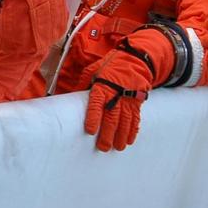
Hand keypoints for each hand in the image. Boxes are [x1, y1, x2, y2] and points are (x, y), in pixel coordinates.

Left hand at [83, 31, 167, 151]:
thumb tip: (69, 95)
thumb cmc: (110, 65)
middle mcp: (116, 94)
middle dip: (107, 134)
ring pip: (125, 121)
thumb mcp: (93, 69)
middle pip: (111, 117)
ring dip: (121, 136)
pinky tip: (129, 140)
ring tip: (117, 147)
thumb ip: (83, 83)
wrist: (134, 60)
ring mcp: (129, 99)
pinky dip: (133, 131)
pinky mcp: (138, 102)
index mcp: (102, 86)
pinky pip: (136, 118)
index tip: (90, 131)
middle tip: (103, 147)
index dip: (93, 117)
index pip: (96, 103)